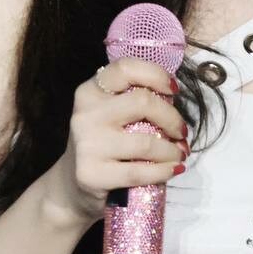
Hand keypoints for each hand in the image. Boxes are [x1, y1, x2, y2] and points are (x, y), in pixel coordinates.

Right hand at [44, 59, 189, 224]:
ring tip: (180, 154)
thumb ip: (134, 101)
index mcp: (90, 91)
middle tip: (181, 131)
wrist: (70, 185)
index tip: (174, 90)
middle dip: (172, 118)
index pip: (126, 68)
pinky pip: (139, 172)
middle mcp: (86, 114)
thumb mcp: (109, 114)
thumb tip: (173, 100)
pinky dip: (164, 170)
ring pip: (146, 142)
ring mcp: (87, 145)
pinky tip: (173, 169)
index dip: (157, 75)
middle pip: (143, 102)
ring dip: (172, 150)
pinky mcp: (92, 174)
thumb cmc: (102, 143)